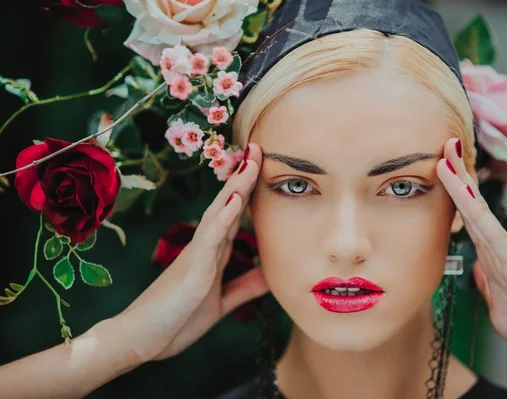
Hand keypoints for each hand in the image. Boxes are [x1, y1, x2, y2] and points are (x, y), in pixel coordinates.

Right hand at [116, 143, 268, 362]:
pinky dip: (224, 216)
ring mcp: (198, 253)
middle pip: (229, 206)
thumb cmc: (175, 320)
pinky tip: (236, 198)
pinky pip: (211, 238)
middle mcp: (206, 247)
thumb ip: (243, 287)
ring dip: (237, 186)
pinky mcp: (192, 267)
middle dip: (245, 178)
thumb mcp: (221, 303)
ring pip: (221, 212)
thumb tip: (270, 274)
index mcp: (213, 254)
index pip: (235, 217)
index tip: (262, 169)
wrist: (140, 341)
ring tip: (251, 160)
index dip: (249, 193)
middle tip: (258, 149)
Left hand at [437, 137, 506, 375]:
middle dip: (456, 176)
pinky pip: (484, 225)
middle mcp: (495, 249)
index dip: (455, 197)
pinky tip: (457, 184)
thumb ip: (488, 288)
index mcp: (491, 261)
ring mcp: (502, 249)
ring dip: (459, 179)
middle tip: (445, 148)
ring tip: (447, 150)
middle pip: (470, 206)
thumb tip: (479, 273)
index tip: (443, 174)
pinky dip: (469, 204)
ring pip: (474, 208)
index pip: (468, 222)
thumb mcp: (499, 309)